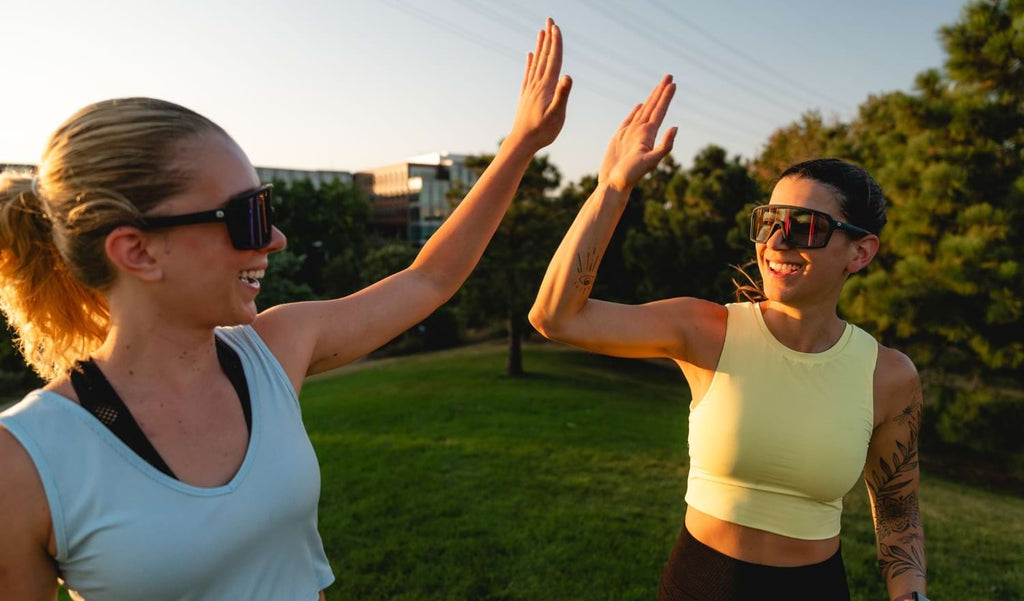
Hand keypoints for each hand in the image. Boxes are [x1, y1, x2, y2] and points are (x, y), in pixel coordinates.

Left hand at [507, 18, 571, 151]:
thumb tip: (567, 75)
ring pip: (536, 62)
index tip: (556, 27)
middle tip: (549, 19)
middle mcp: (536, 84)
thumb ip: (562, 95)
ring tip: (541, 32)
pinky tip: (529, 55)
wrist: (522, 142)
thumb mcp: (557, 115)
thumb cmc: (542, 132)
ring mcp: (530, 89)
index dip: (556, 43)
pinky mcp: (526, 95)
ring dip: (540, 46)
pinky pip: (528, 74)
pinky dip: (529, 62)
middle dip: (548, 38)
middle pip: (544, 56)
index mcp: (546, 86)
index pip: (553, 60)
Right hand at [599, 75, 677, 191]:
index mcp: (648, 135)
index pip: (660, 111)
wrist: (613, 185)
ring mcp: (631, 135)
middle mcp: (641, 132)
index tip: (673, 83)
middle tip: (669, 76)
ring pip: (643, 111)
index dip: (666, 97)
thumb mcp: (650, 162)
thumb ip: (664, 146)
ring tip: (658, 86)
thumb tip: (675, 127)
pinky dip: (635, 112)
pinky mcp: (620, 138)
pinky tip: (640, 106)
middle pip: (653, 107)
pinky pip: (629, 121)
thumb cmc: (630, 176)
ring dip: (651, 98)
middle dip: (661, 91)